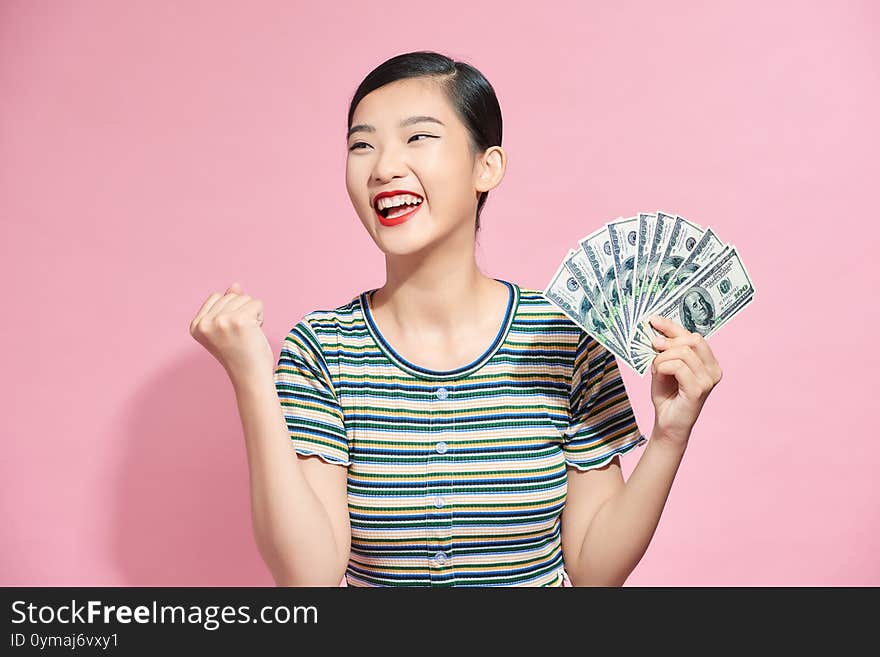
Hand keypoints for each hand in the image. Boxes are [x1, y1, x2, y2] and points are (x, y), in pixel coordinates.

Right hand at [189, 282, 273, 384]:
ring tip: (247, 335)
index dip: (230, 312)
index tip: (230, 334)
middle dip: (242, 312)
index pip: (217, 297)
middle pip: (231, 296)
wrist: (250, 377)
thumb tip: (234, 285)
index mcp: (196, 325)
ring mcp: (221, 321)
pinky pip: (257, 303)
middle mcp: (204, 323)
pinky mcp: (239, 320)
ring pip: (244, 298)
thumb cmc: (241, 354)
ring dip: (252, 315)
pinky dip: (261, 316)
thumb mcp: (227, 328)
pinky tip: (255, 334)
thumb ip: (228, 305)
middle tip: (241, 336)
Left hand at [647, 315, 722, 446]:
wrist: (667, 424)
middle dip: (669, 340)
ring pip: (683, 352)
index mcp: (709, 362)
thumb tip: (657, 330)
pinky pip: (677, 366)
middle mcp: (714, 370)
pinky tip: (658, 374)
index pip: (694, 335)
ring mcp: (708, 380)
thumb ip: (667, 350)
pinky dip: (662, 366)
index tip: (654, 320)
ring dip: (662, 357)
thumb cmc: (667, 395)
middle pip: (693, 340)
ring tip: (656, 368)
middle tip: (653, 346)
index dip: (673, 326)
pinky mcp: (699, 389)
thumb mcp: (665, 366)